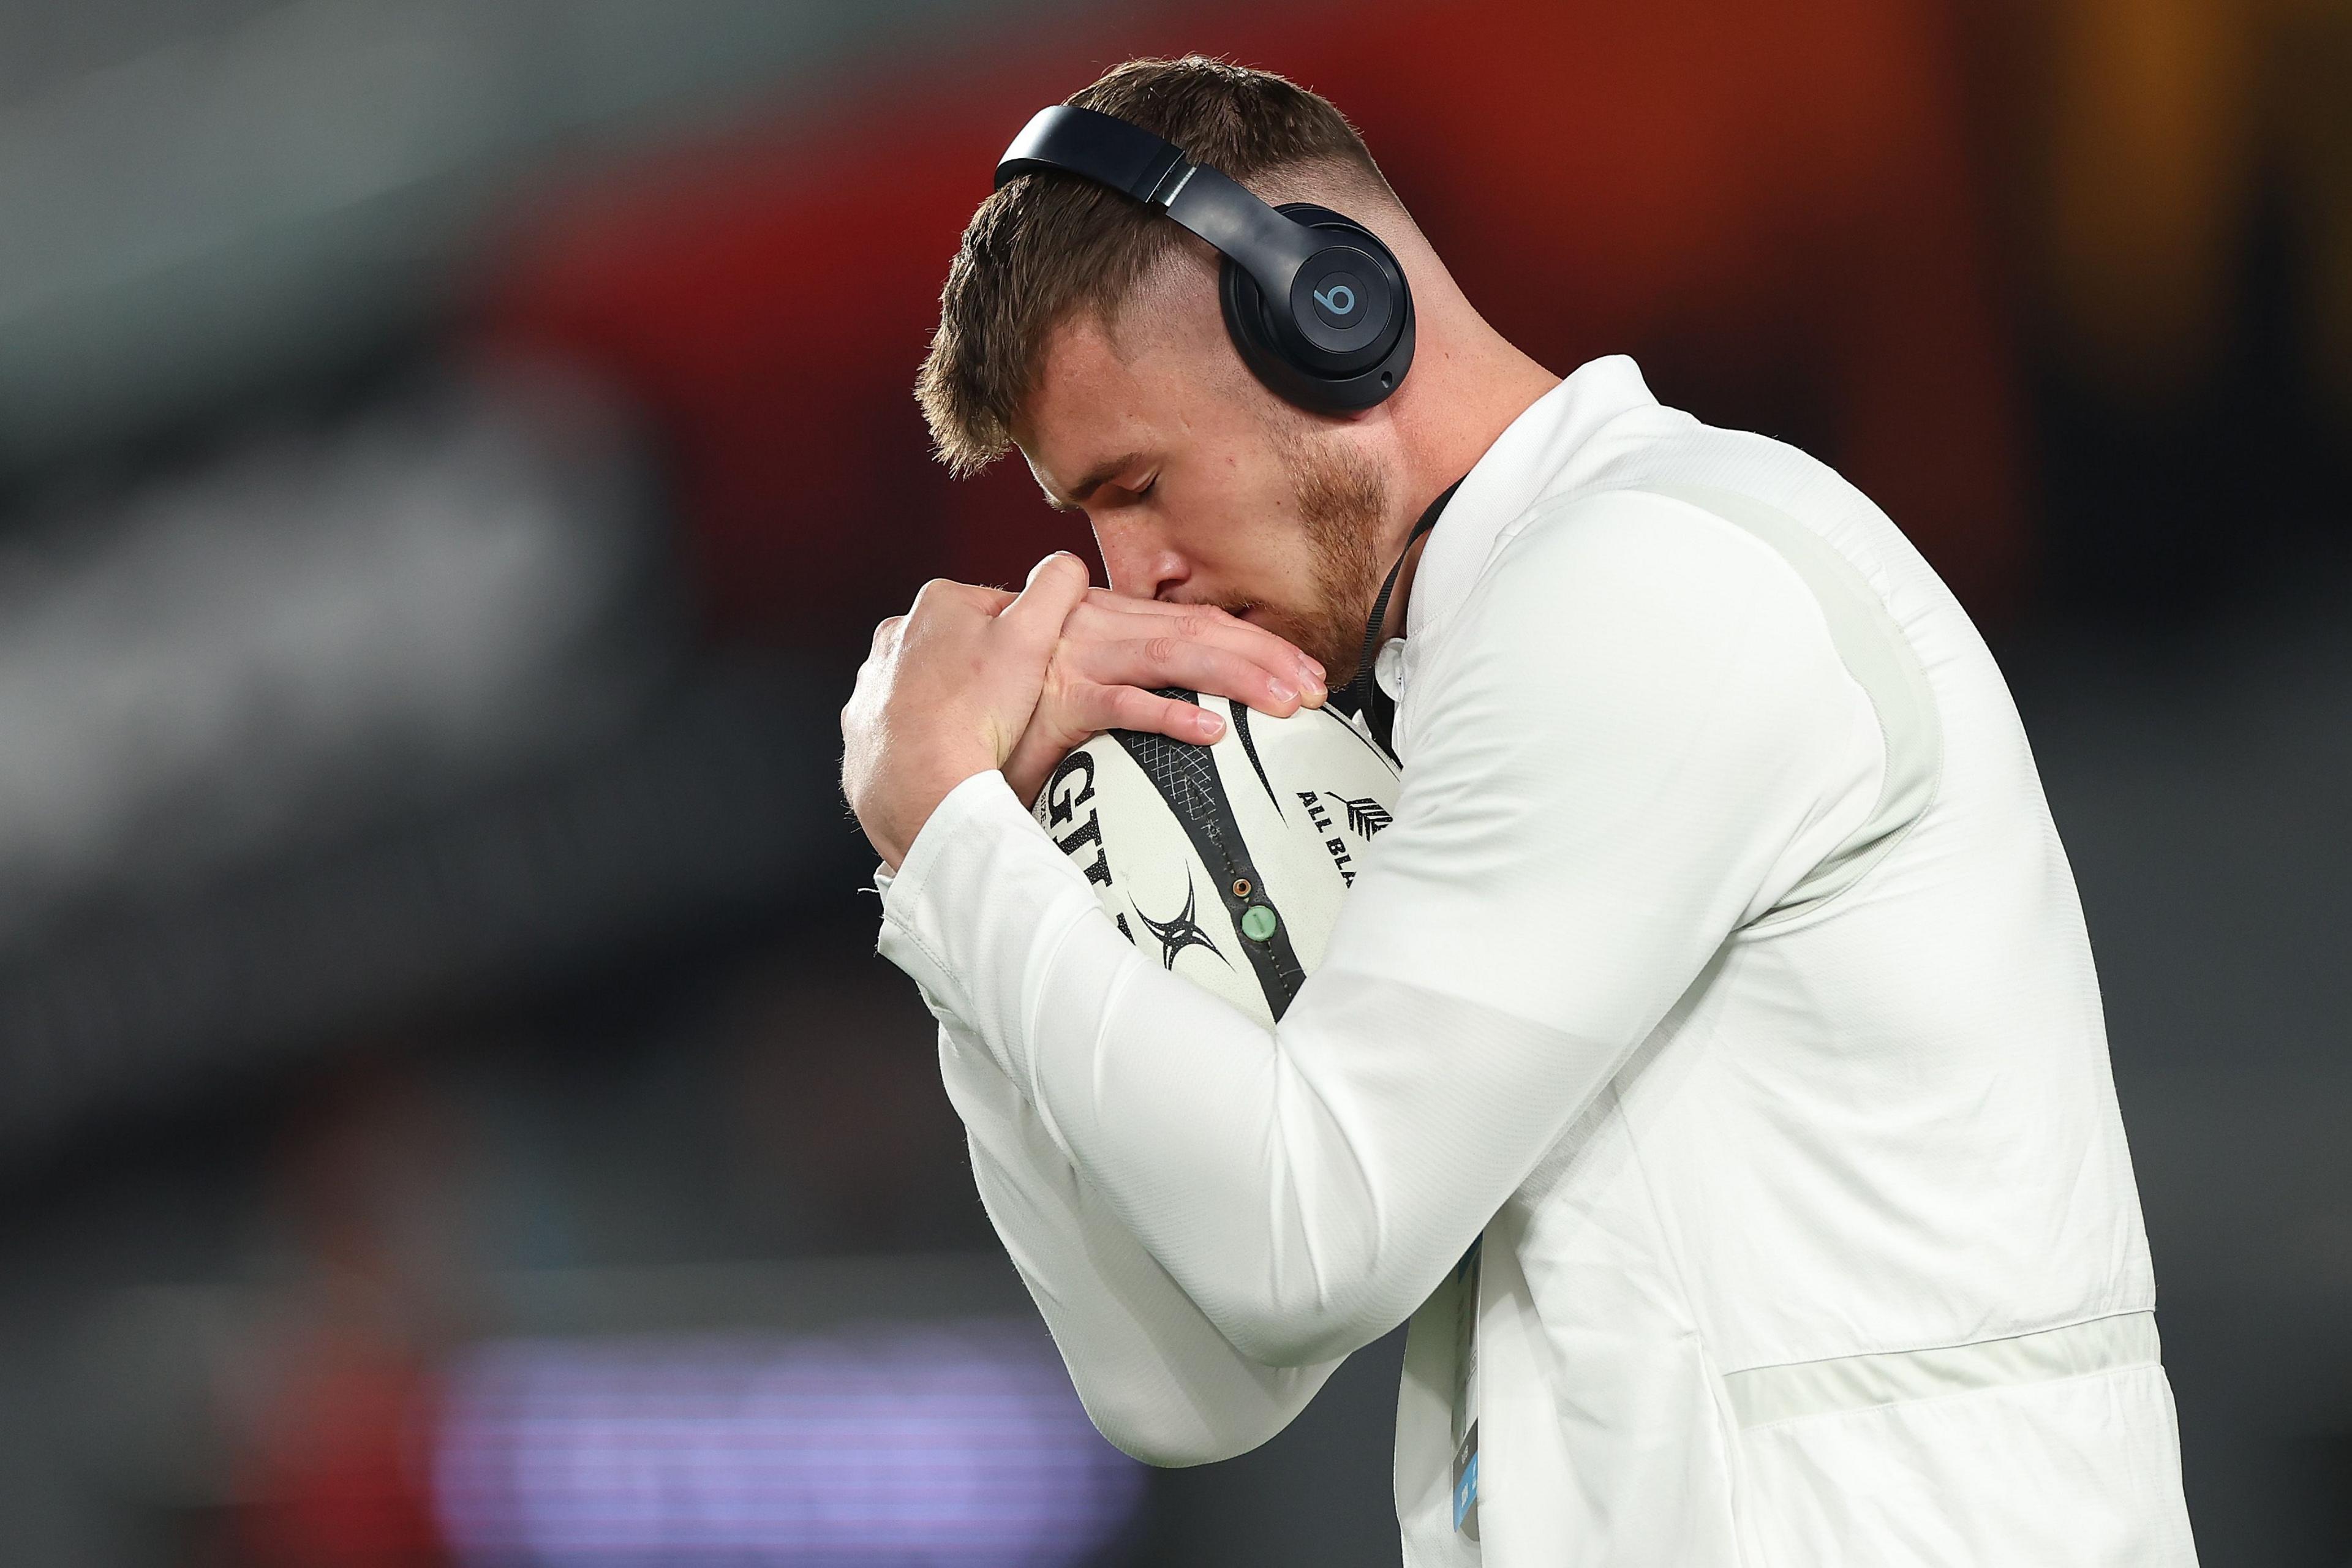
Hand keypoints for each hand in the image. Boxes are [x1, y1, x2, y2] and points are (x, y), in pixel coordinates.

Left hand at [842, 554, 1092, 868]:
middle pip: (964, 647)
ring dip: (957, 703)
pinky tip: (947, 751)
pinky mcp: (863, 727)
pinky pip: (904, 724)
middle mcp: (896, 635)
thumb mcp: (1033, 634)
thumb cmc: (975, 709)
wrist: (922, 784)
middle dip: (991, 671)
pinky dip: (925, 735)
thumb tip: (1067, 563)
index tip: (1040, 674)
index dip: (1032, 642)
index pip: (1000, 610)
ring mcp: (874, 682)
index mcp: (937, 602)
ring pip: (932, 685)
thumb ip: (1056, 586)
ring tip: (980, 733)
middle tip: (1014, 706)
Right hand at [1001, 592, 1326, 805]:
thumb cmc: (1003, 712)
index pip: (1192, 622)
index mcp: (1104, 622)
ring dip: (1238, 674)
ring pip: (1172, 654)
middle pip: (1196, 629)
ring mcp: (1076, 658)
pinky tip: (1211, 730)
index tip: (1301, 669)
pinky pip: (1122, 704)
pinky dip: (1169, 714)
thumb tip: (1182, 705)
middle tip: (1317, 685)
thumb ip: (1120, 686)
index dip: (1253, 642)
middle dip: (1264, 655)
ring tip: (1287, 700)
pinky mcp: (1057, 698)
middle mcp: (1095, 627)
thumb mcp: (1070, 688)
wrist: (935, 722)